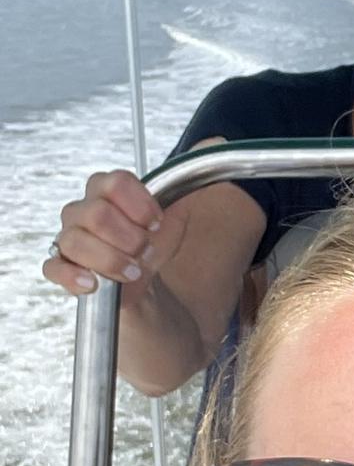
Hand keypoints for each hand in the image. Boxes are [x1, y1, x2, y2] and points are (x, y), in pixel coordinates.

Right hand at [43, 169, 184, 303]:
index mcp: (107, 191)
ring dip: (111, 259)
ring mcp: (68, 237)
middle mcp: (82, 210)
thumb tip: (187, 191)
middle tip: (145, 250)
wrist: (144, 277)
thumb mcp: (172, 222)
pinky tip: (93, 283)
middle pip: (97, 213)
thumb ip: (178, 203)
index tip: (156, 223)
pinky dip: (73, 276)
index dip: (141, 205)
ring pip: (75, 241)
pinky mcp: (61, 266)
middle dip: (129, 237)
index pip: (116, 182)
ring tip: (133, 271)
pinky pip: (54, 267)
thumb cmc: (152, 244)